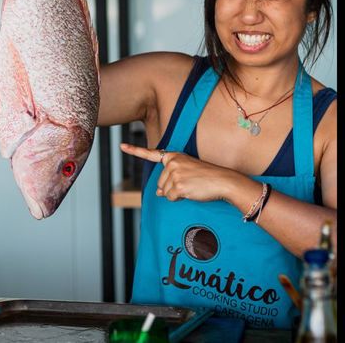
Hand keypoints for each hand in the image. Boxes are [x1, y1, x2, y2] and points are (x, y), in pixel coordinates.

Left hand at [119, 143, 241, 202]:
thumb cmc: (206, 177)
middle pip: (160, 183)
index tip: (121, 146)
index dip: (134, 151)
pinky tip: (191, 192)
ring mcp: (174, 173)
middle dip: (172, 187)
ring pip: (164, 192)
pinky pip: (170, 198)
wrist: (223, 181)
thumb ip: (169, 179)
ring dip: (177, 193)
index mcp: (174, 156)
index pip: (151, 154)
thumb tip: (158, 193)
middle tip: (190, 183)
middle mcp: (172, 162)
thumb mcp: (186, 173)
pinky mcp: (177, 185)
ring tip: (192, 186)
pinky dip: (180, 199)